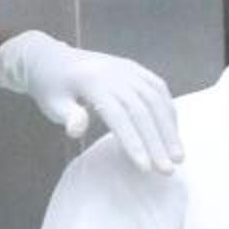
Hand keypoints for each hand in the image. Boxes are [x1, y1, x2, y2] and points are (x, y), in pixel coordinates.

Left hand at [0, 30, 182, 173]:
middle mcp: (116, 73)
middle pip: (143, 110)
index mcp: (93, 82)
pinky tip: (173, 132)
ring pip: (156, 99)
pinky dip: (168, 111)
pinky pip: (159, 88)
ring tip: (178, 157)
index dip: (134, 142)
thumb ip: (67, 116)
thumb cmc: (50, 87)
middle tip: (168, 170)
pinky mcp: (136, 69)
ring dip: (169, 129)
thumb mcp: (51, 103)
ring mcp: (129, 69)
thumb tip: (78, 128)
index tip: (145, 168)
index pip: (119, 116)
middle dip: (157, 142)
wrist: (51, 58)